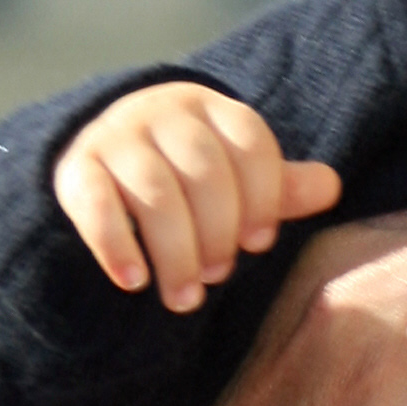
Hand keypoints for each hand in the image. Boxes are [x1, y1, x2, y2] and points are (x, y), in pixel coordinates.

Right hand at [53, 81, 342, 310]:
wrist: (103, 159)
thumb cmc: (188, 175)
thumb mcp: (236, 177)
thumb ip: (279, 186)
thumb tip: (330, 188)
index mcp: (211, 108)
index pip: (249, 142)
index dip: (263, 195)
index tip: (261, 244)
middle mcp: (162, 112)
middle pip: (203, 169)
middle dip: (219, 231)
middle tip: (222, 275)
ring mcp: (115, 136)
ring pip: (154, 192)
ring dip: (175, 251)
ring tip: (185, 297)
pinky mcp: (76, 168)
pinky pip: (96, 204)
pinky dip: (116, 245)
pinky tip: (134, 281)